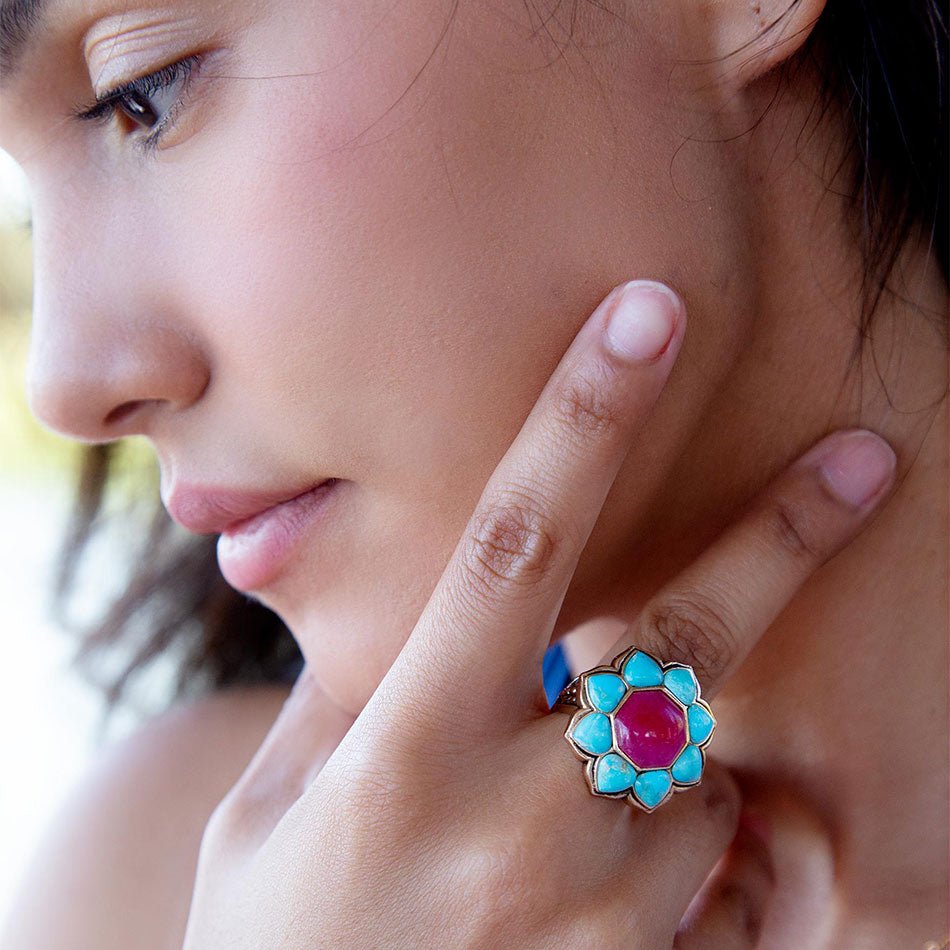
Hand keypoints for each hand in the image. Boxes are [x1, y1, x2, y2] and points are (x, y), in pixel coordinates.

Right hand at [183, 280, 895, 947]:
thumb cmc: (276, 940)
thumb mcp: (270, 808)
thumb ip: (345, 701)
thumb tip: (396, 608)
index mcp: (405, 747)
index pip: (511, 541)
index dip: (582, 419)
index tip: (644, 321)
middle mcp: (515, 816)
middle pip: (677, 643)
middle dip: (778, 539)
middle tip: (865, 458)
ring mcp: (595, 908)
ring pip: (697, 770)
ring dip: (658, 758)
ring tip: (551, 815)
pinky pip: (706, 864)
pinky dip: (674, 843)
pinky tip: (585, 885)